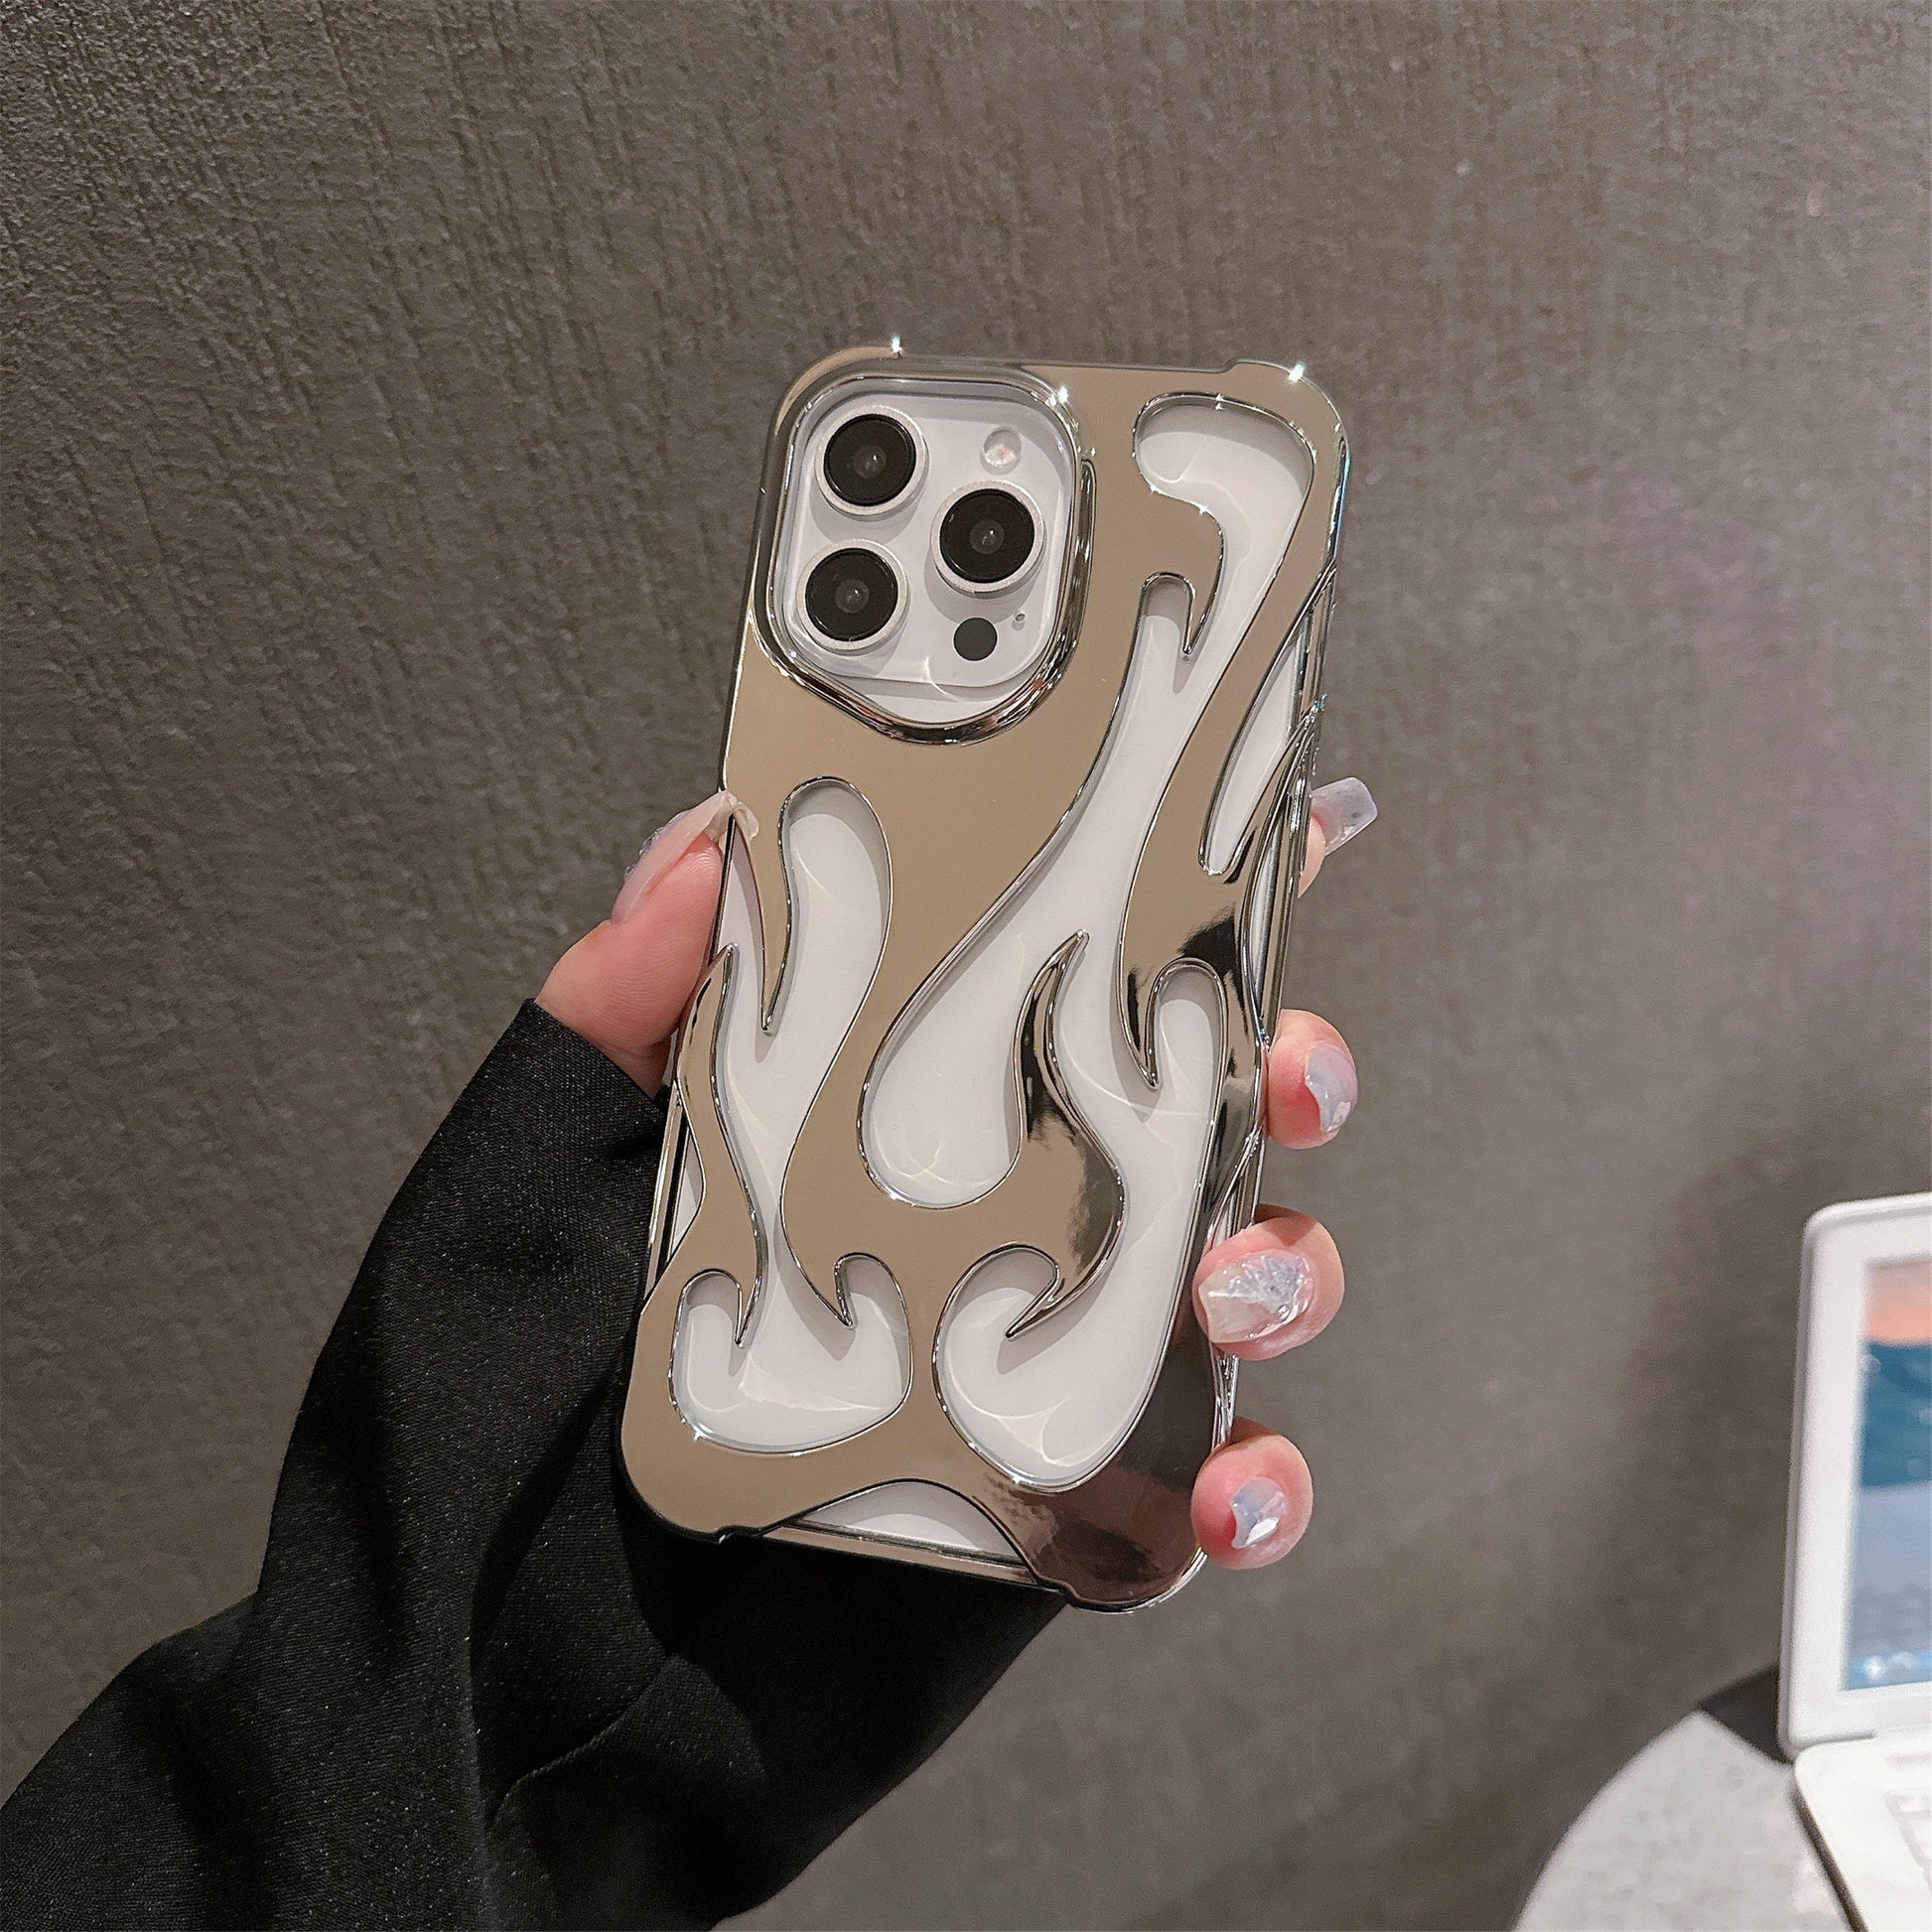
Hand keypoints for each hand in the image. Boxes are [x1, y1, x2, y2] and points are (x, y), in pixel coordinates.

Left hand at [540, 776, 1375, 1575]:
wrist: (486, 1715)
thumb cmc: (470, 1441)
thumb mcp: (512, 1193)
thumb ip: (603, 1023)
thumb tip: (704, 847)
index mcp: (852, 1135)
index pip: (1013, 991)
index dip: (1151, 907)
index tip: (1266, 830)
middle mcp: (956, 1237)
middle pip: (1168, 1122)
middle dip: (1273, 1070)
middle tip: (1281, 1069)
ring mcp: (1012, 1378)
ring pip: (1218, 1287)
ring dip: (1284, 1261)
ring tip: (1234, 1281)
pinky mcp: (1044, 1524)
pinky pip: (1190, 1490)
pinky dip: (1258, 1485)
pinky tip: (1231, 1483)